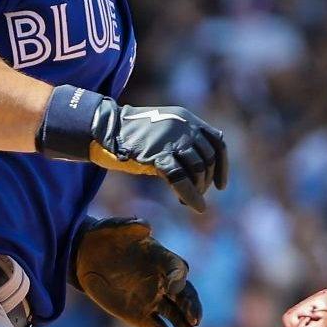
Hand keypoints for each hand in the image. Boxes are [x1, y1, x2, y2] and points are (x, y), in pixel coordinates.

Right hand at [36, 86, 229, 212]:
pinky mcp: (157, 155)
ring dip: (197, 189)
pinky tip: (195, 207)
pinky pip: (181, 179)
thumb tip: (197, 169)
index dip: (222, 166)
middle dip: (206, 181)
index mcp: (187, 119)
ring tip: (187, 201)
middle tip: (196, 195)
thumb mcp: (162, 130)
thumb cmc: (130, 135)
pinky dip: (191, 196)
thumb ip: (181, 142)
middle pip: (208, 159)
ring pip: (197, 169)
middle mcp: (184, 126)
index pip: (217, 142)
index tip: (222, 185)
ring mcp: (171, 140)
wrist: (104, 129)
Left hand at [70, 217, 202, 326]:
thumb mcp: (113, 228)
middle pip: (185, 295)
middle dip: (190, 306)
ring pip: (176, 315)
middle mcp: (164, 281)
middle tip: (194, 320)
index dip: (178, 277)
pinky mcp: (142, 316)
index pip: (178, 268)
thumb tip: (144, 226)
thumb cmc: (104, 238)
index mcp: (162, 258)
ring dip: (184, 326)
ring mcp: (155, 300)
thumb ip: (129, 227)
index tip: (173, 287)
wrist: (86, 257)